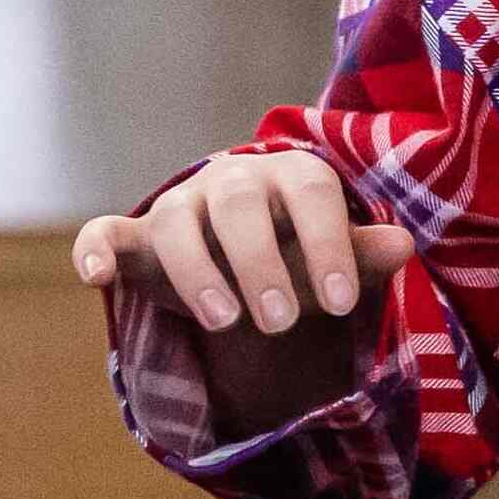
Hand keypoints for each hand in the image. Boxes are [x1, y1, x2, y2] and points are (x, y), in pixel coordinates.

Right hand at [74, 144, 415, 429]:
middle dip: (259, 262)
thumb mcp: (333, 258)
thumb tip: (404, 244)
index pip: (312, 192)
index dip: (328, 244)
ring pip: (177, 223)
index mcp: (291, 176)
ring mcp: (180, 206)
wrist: (243, 252)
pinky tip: (94, 276)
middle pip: (239, 205)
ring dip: (197, 271)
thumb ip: (359, 255)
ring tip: (224, 320)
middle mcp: (232, 182)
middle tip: (281, 321)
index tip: (344, 302)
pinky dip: (96, 249)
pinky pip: (106, 232)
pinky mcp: (138, 237)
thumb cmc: (298, 252)